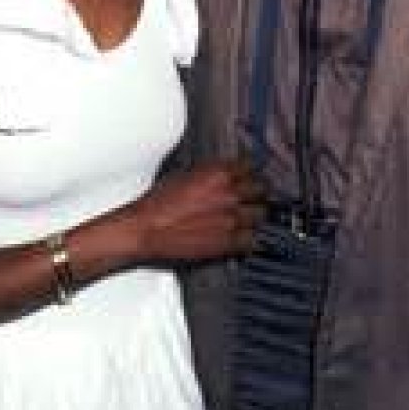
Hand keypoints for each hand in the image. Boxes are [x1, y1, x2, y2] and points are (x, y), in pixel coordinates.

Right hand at [133, 160, 266, 263]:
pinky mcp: (228, 242)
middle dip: (257, 193)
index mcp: (219, 173)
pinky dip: (248, 239)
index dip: (250, 172)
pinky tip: (241, 237)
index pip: (250, 167)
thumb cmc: (160, 202)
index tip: (249, 177)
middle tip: (253, 197)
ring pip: (261, 215)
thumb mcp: (186, 175)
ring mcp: (232, 219)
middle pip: (261, 190)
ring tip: (247, 218)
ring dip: (254, 216)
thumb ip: (211, 173)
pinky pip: (252, 240)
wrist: (147, 229)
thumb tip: (225, 174)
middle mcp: (230, 194)